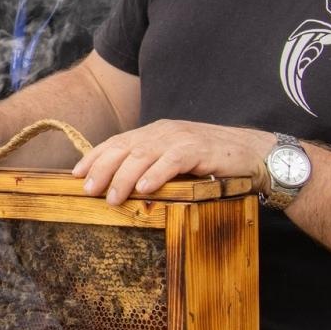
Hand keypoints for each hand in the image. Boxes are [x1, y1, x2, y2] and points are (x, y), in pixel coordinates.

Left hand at [71, 120, 272, 203]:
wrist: (254, 153)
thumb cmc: (211, 161)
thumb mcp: (174, 160)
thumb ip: (150, 165)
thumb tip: (120, 186)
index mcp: (154, 132)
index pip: (117, 142)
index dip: (95, 157)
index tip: (76, 175)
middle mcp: (164, 131)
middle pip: (124, 148)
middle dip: (102, 169)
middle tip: (87, 190)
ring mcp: (181, 138)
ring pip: (144, 155)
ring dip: (124, 177)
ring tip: (112, 197)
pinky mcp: (200, 149)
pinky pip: (173, 161)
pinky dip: (156, 174)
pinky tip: (144, 188)